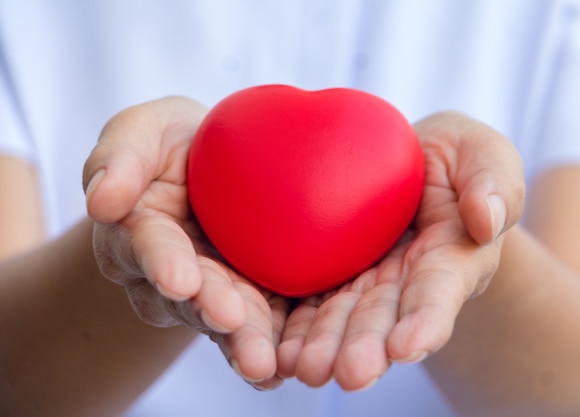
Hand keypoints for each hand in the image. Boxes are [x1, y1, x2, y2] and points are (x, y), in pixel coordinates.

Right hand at [83, 97, 286, 389]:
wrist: (215, 164)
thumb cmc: (172, 145)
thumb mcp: (142, 132)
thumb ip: (118, 159)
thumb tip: (101, 200)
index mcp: (139, 232)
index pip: (148, 246)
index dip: (162, 261)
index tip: (178, 278)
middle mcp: (171, 274)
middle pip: (188, 296)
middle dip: (208, 309)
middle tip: (229, 319)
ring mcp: (212, 291)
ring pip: (225, 321)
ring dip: (242, 340)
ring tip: (259, 362)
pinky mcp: (251, 299)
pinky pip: (262, 324)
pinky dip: (273, 344)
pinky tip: (284, 367)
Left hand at [276, 111, 524, 389]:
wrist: (412, 164)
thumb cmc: (454, 159)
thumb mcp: (482, 155)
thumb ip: (492, 182)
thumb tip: (486, 218)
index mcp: (450, 257)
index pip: (439, 290)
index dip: (425, 319)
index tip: (407, 346)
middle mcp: (406, 281)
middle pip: (385, 317)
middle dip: (366, 347)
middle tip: (348, 374)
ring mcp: (366, 281)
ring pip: (344, 317)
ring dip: (325, 346)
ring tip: (302, 369)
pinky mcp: (332, 273)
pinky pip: (311, 301)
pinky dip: (296, 327)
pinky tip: (277, 351)